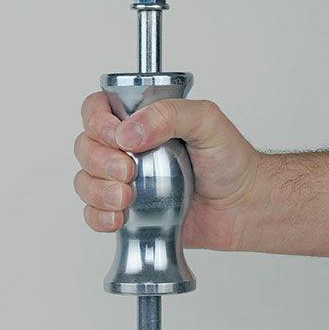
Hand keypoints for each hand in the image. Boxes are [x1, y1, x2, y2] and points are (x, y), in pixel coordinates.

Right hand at [73, 92, 261, 250]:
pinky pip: (94, 215)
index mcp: (141, 121)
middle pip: (85, 147)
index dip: (97, 123)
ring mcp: (125, 183)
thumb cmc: (230, 161)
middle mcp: (127, 150)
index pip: (97, 111)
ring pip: (85, 182)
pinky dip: (99, 217)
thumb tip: (128, 132)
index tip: (118, 138)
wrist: (243, 207)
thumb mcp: (207, 121)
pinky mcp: (128, 214)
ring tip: (127, 199)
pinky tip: (120, 219)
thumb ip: (169, 114)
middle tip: (129, 172)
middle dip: (100, 162)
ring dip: (98, 191)